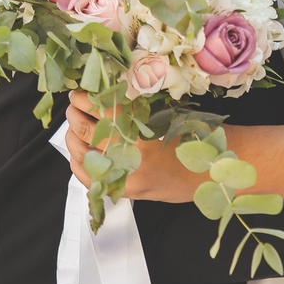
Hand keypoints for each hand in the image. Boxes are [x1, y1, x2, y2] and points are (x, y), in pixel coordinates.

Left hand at [65, 91, 197, 202]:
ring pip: (83, 155)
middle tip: (73, 106)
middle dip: (74, 115)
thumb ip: (138, 107)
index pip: (100, 108)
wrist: (210, 169)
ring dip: (72, 138)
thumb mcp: (167, 113)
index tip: (78, 93)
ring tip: (73, 128)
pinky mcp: (127, 190)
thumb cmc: (193, 136)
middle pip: (85, 130)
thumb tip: (110, 93)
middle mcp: (129, 152)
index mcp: (140, 127)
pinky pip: (92, 180)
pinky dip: (80, 166)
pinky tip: (79, 155)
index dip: (83, 99)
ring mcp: (126, 174)